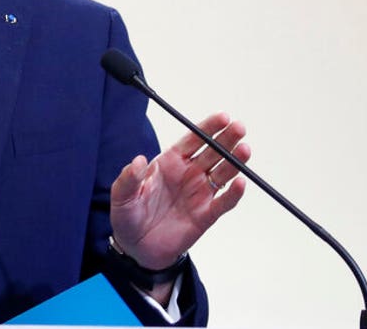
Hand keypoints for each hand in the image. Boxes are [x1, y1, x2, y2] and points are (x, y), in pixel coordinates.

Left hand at [110, 112, 249, 270]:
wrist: (136, 248)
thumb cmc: (129, 216)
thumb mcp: (122, 196)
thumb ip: (129, 177)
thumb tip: (138, 161)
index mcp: (170, 163)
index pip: (193, 140)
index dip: (208, 128)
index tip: (222, 117)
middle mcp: (189, 174)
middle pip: (213, 152)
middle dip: (226, 139)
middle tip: (238, 128)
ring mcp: (199, 194)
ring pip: (223, 173)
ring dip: (235, 161)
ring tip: (244, 150)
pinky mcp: (206, 215)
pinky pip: (224, 202)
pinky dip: (234, 194)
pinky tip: (240, 182)